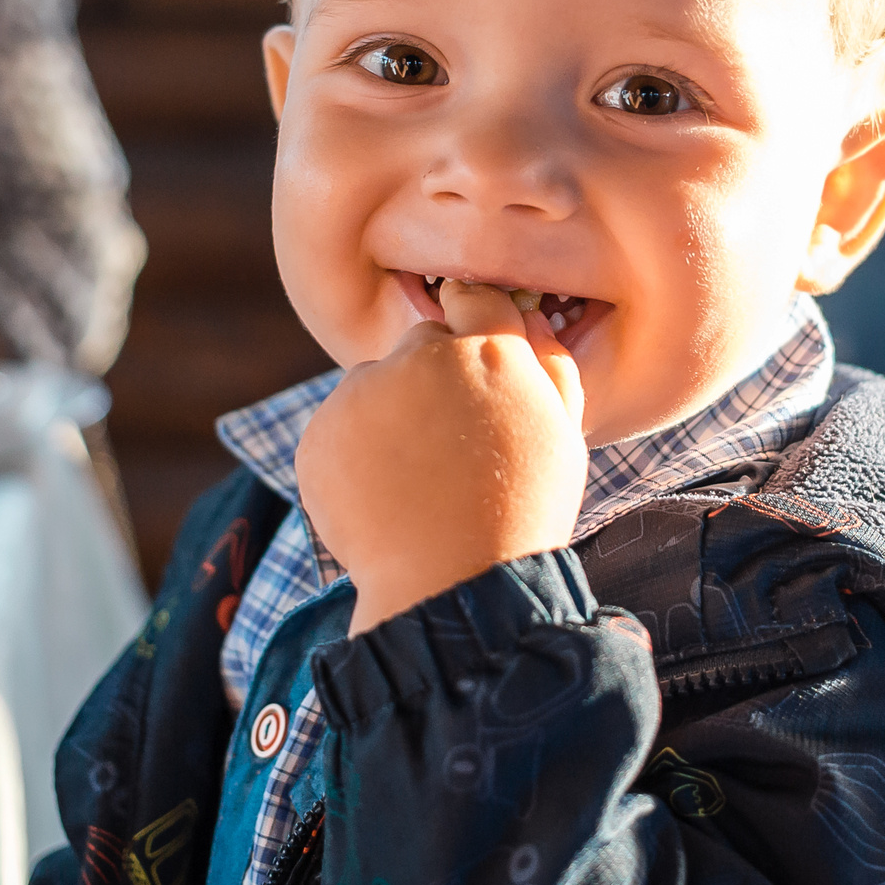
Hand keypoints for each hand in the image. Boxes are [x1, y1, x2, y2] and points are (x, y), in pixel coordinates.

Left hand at [298, 283, 586, 632]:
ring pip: (377, 384)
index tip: (478, 365)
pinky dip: (356, 453)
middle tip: (454, 444)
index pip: (474, 298)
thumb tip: (528, 319)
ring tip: (420, 480)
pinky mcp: (319, 433)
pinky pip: (340, 427)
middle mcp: (418, 357)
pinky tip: (387, 495)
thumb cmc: (522, 514)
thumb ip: (551, 366)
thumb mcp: (564, 437)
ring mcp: (361, 393)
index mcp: (488, 350)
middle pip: (422, 343)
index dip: (477, 327)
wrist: (451, 587)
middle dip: (435, 378)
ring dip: (393, 414)